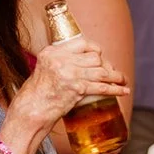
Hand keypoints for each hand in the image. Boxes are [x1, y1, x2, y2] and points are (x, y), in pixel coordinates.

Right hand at [13, 34, 129, 127]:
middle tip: (110, 72)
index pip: (81, 43)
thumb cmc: (36, 93)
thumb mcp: (43, 68)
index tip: (100, 55)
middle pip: (94, 58)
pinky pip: (102, 87)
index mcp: (52, 52)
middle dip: (105, 65)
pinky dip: (115, 89)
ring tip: (122, 80)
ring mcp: (70, 74)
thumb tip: (79, 63)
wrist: (31, 110)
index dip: (94, 49)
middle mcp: (61, 60)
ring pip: (101, 71)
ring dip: (115, 76)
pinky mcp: (77, 89)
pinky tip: (123, 90)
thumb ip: (58, 62)